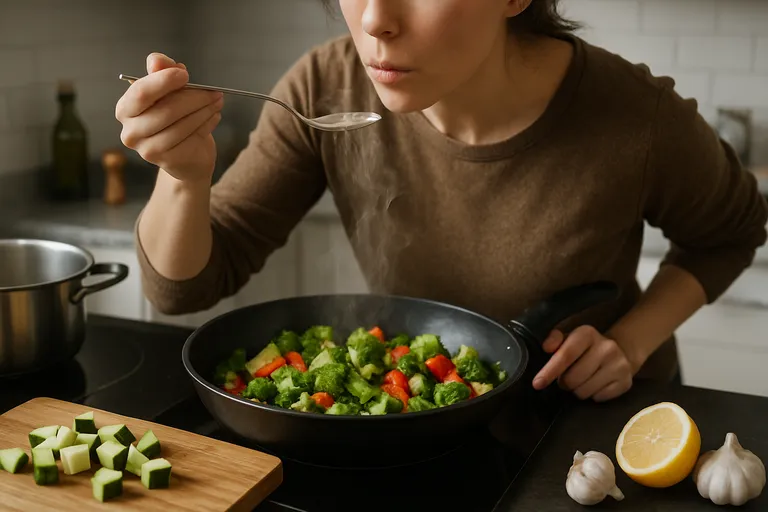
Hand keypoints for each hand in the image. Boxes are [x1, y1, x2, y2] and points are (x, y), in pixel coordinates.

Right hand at [115, 53, 223, 182]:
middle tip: (214, 91)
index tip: (184, 74)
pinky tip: (213, 116)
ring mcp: (148, 150)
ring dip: (204, 110)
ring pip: (182, 125)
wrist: (186, 155)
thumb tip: (156, 60)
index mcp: (125, 109)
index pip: (141, 93)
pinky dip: (206, 124)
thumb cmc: (175, 118)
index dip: (163, 81)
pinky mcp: (168, 161)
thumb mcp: (168, 91)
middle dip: (194, 97)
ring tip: (217, 101)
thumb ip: (162, 72)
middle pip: (166, 110)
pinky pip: (192, 137)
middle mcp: (131, 132)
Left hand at [531, 326, 633, 401]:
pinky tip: (596, 384)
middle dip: (564, 382)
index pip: (565, 355)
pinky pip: (598, 398)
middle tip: (567, 378)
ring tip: (582, 380)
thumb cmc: (585, 348)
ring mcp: (618, 365)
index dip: (549, 371)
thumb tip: (546, 347)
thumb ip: (555, 339)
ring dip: (577, 390)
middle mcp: (606, 347)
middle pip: (572, 378)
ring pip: (584, 392)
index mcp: (587, 334)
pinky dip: (593, 395)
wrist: (621, 352)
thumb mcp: (569, 338)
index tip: (537, 383)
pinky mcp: (626, 382)